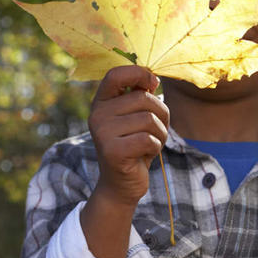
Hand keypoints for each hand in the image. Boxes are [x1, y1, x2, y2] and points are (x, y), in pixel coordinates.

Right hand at [80, 66, 168, 257]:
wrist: (122, 185)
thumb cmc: (134, 147)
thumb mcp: (137, 117)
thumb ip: (141, 96)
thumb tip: (152, 79)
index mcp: (101, 102)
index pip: (115, 74)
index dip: (138, 73)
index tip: (153, 83)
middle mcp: (97, 115)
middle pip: (143, 99)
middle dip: (161, 114)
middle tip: (156, 131)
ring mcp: (102, 133)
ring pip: (148, 119)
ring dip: (160, 133)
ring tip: (151, 144)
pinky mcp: (112, 151)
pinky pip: (148, 139)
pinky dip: (156, 147)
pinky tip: (146, 154)